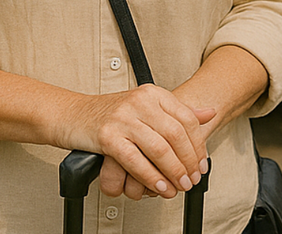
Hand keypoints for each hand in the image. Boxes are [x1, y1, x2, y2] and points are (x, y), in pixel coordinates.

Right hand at [65, 84, 216, 198]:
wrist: (70, 114)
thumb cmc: (109, 114)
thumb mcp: (146, 106)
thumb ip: (177, 111)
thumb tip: (210, 113)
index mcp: (153, 93)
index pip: (187, 119)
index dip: (198, 145)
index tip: (202, 164)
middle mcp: (140, 102)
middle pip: (176, 134)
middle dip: (189, 161)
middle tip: (193, 179)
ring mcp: (123, 117)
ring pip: (159, 148)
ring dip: (173, 172)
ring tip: (179, 186)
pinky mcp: (107, 136)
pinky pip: (135, 161)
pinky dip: (151, 177)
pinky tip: (159, 187)